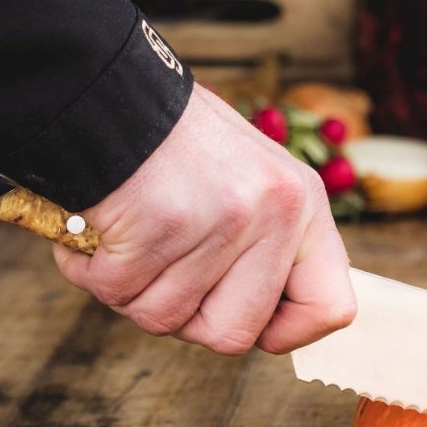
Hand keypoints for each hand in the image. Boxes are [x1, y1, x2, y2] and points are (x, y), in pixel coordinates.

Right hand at [53, 84, 354, 353]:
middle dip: (187, 319)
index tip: (249, 319)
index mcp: (305, 205)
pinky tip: (98, 232)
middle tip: (164, 276)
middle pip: (235, 335)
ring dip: (132, 291)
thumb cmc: (175, 148)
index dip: (287, 332)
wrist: (109, 90)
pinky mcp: (163, 223)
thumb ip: (268, 248)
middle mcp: (276, 213)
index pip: (332, 308)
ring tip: (130, 239)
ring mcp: (223, 220)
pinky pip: (120, 292)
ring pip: (167, 319)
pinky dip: (93, 272)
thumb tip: (267, 324)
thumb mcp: (252, 183)